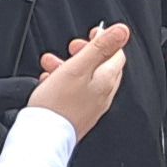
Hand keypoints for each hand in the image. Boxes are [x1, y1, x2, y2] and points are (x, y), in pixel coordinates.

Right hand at [30, 24, 132, 139]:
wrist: (44, 136)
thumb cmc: (58, 103)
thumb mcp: (79, 66)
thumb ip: (101, 47)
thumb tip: (122, 30)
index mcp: (107, 80)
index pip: (117, 54)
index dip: (104, 40)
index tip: (91, 33)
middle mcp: (103, 94)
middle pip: (101, 65)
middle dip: (85, 52)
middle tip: (71, 48)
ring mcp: (92, 105)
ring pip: (85, 77)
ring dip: (69, 65)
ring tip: (51, 63)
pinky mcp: (79, 114)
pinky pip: (75, 91)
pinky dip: (63, 81)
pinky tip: (49, 81)